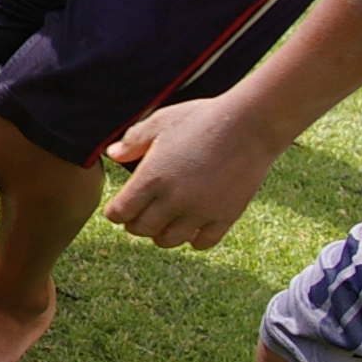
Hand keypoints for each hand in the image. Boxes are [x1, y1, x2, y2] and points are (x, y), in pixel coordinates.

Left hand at [100, 96, 281, 249]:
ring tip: (163, 221)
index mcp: (151, 178)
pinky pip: (202, 243)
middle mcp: (173, 200)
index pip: (120, 213)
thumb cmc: (201, 118)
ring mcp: (200, 211)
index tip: (119, 207)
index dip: (115, 212)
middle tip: (139, 215)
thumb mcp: (161, 122)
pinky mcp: (225, 217)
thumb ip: (132, 142)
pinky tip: (192, 227)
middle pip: (141, 229)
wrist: (249, 125)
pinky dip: (193, 239)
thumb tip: (111, 154)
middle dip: (135, 224)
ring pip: (169, 241)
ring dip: (161, 234)